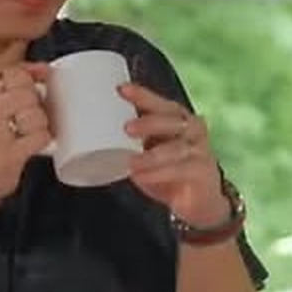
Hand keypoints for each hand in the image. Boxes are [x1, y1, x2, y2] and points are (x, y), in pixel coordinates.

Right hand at [0, 63, 51, 200]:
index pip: (14, 74)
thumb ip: (12, 83)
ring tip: (29, 132)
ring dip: (40, 124)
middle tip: (27, 118)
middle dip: (36, 105)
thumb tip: (45, 69)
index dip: (30, 81)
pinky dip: (43, 140)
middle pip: (28, 93)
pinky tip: (33, 143)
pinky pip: (41, 136)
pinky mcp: (9, 154)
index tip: (33, 89)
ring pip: (37, 114)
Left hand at [120, 83, 227, 225]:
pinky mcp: (202, 172)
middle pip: (172, 120)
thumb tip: (90, 132)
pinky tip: (141, 177)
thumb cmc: (169, 171)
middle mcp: (192, 129)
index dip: (143, 95)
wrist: (199, 201)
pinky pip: (180, 170)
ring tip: (131, 162)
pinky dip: (158, 174)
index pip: (161, 103)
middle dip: (149, 122)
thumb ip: (131, 142)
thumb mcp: (149, 152)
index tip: (121, 89)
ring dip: (151, 155)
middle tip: (126, 128)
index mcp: (178, 119)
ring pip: (176, 147)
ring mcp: (200, 150)